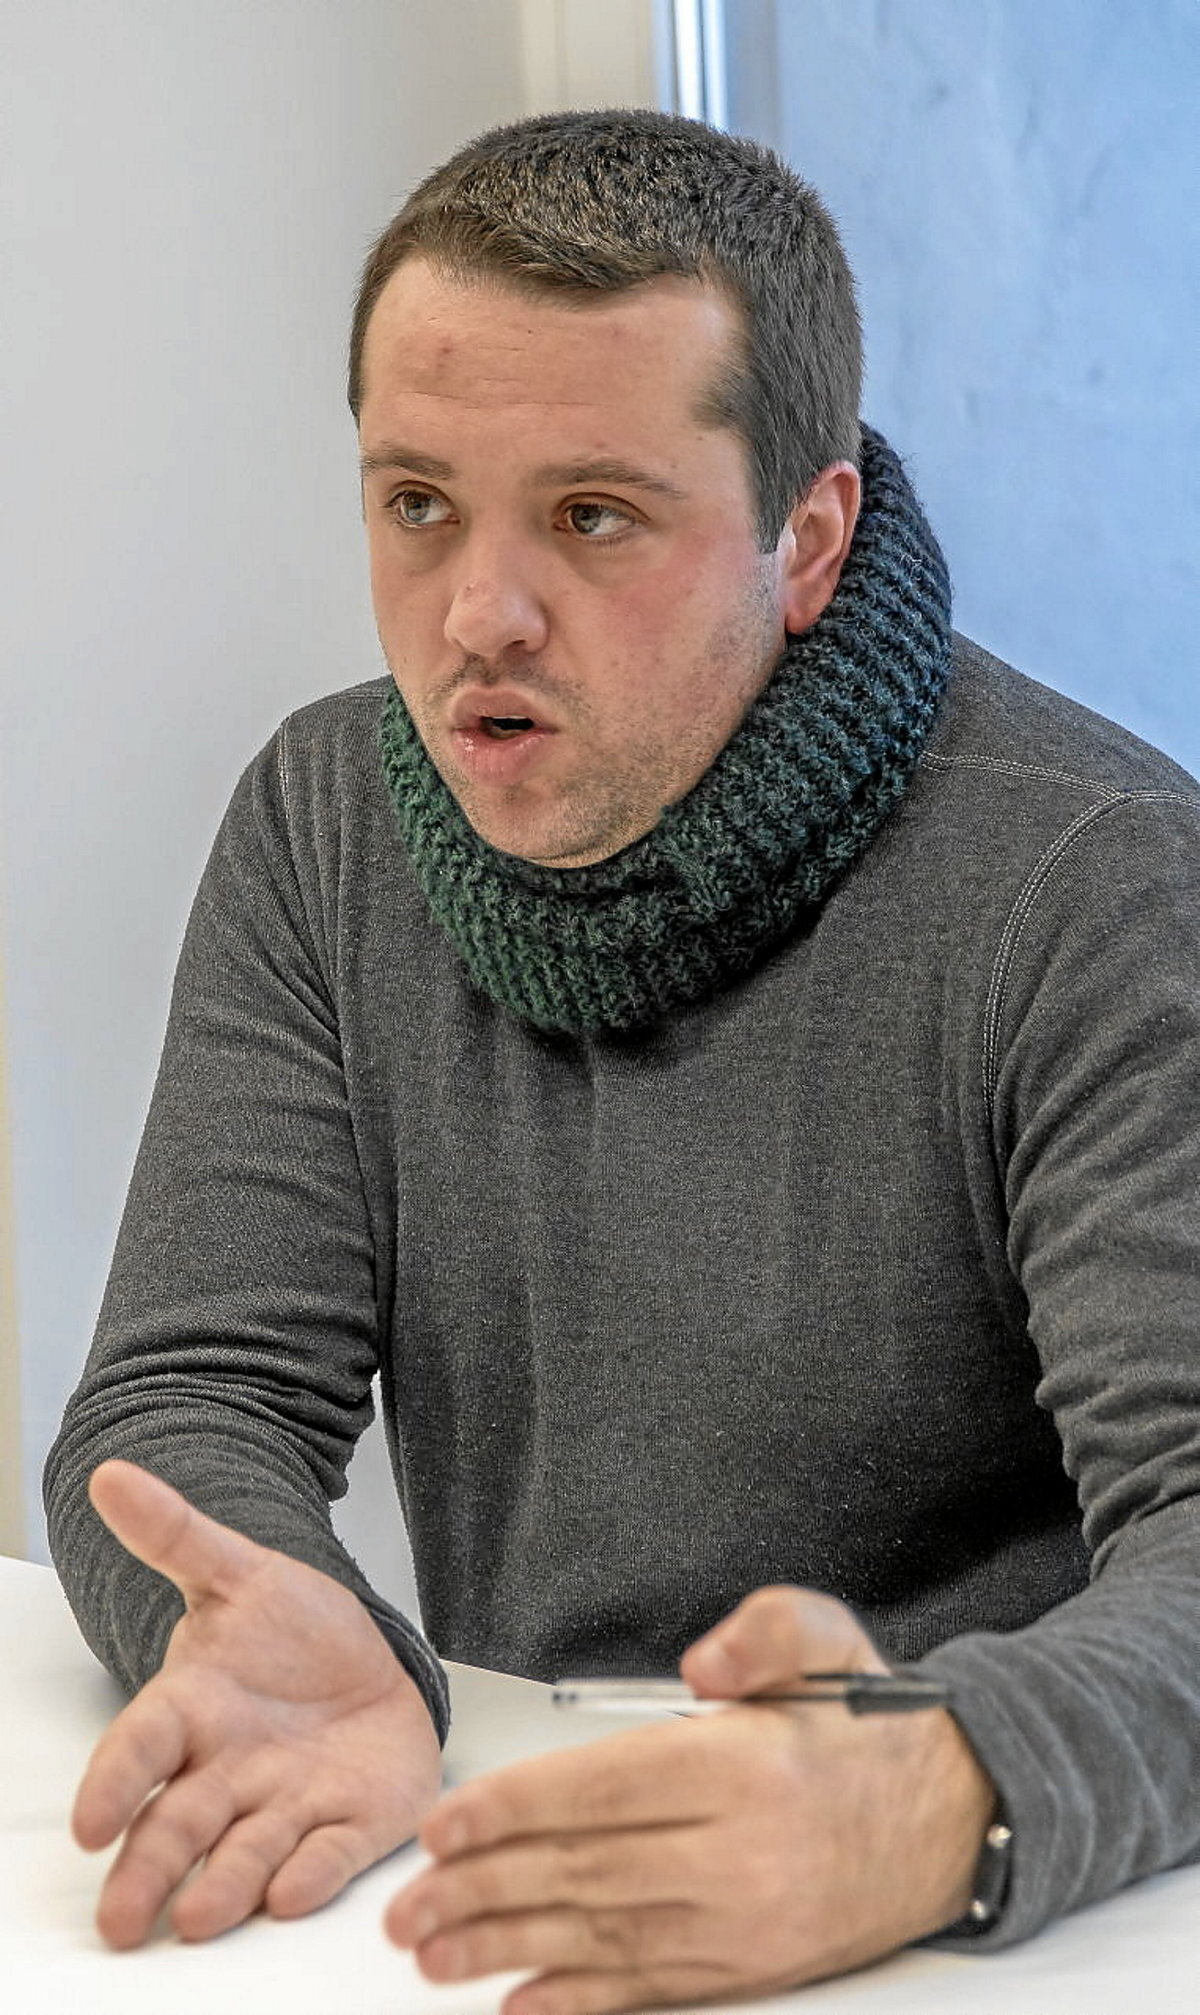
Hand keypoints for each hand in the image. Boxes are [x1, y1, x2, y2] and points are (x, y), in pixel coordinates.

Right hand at [73, 1459, 440, 1947]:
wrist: (365, 1666)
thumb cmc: (289, 1632)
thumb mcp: (240, 1572)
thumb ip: (176, 1534)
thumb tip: (109, 1474)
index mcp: (192, 1712)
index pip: (141, 1748)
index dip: (115, 1783)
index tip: (89, 1824)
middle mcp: (229, 1773)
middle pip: (179, 1828)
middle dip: (150, 1873)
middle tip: (121, 1922)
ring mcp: (288, 1805)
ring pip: (247, 1856)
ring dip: (224, 1887)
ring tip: (200, 1917)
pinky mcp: (352, 1824)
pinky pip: (329, 1855)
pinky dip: (310, 1874)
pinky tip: (291, 1892)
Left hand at [386, 1586, 994, 2014]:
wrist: (954, 1815)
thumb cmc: (869, 1726)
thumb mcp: (825, 1637)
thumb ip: (763, 1631)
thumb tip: (703, 1664)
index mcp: (745, 1767)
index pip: (602, 1790)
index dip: (514, 1809)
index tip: (447, 1825)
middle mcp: (739, 1855)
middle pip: (585, 1873)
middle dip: (483, 1890)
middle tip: (408, 1905)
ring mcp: (742, 1923)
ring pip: (602, 1940)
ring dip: (507, 1950)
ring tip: (435, 1956)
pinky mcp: (749, 1968)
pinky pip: (650, 1991)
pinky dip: (578, 2003)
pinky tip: (521, 2005)